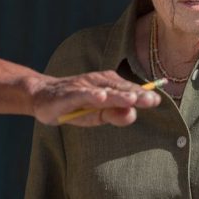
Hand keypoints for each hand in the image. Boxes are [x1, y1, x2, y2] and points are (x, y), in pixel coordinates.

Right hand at [28, 70, 160, 126]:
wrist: (42, 97)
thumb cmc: (75, 106)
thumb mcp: (97, 116)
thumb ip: (116, 115)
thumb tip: (133, 114)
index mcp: (109, 86)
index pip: (128, 91)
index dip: (142, 96)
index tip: (156, 100)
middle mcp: (98, 82)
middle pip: (120, 89)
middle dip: (135, 94)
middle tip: (151, 100)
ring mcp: (83, 86)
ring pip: (103, 90)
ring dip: (117, 94)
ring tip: (131, 99)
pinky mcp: (68, 93)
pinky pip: (81, 94)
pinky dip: (91, 95)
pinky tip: (101, 97)